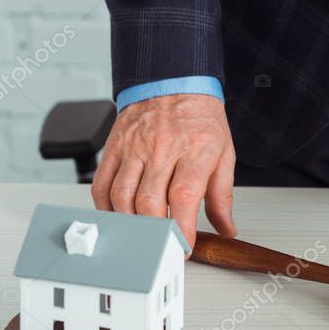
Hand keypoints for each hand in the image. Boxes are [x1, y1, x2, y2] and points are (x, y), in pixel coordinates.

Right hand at [91, 94, 236, 248]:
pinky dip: (106, 207)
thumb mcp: (224, 154)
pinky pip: (102, 184)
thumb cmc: (200, 120)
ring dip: (131, 223)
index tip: (184, 246)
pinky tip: (119, 217)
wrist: (174, 83)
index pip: (183, 195)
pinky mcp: (114, 147)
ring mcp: (134, 148)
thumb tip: (226, 227)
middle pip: (149, 200)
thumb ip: (222, 195)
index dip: (182, 227)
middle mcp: (162, 149)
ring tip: (143, 235)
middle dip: (155, 231)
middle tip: (164, 245)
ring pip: (122, 195)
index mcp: (194, 150)